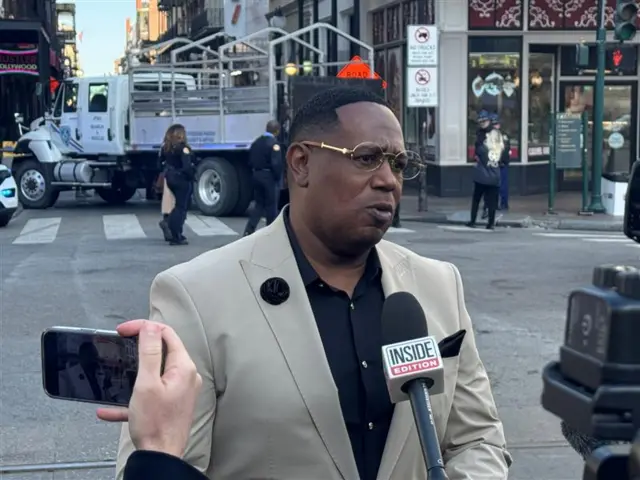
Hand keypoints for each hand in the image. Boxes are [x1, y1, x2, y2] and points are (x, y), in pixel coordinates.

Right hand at [96, 320, 201, 457]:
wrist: (161, 458)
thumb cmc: (155, 423)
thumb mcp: (147, 383)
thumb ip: (149, 352)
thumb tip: (150, 326)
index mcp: (183, 367)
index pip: (166, 333)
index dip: (144, 327)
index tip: (123, 331)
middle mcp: (185, 376)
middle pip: (161, 350)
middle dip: (137, 348)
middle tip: (118, 346)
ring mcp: (179, 391)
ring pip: (153, 373)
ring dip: (131, 374)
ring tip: (114, 373)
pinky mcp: (171, 404)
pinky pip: (149, 394)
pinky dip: (130, 398)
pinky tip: (107, 410)